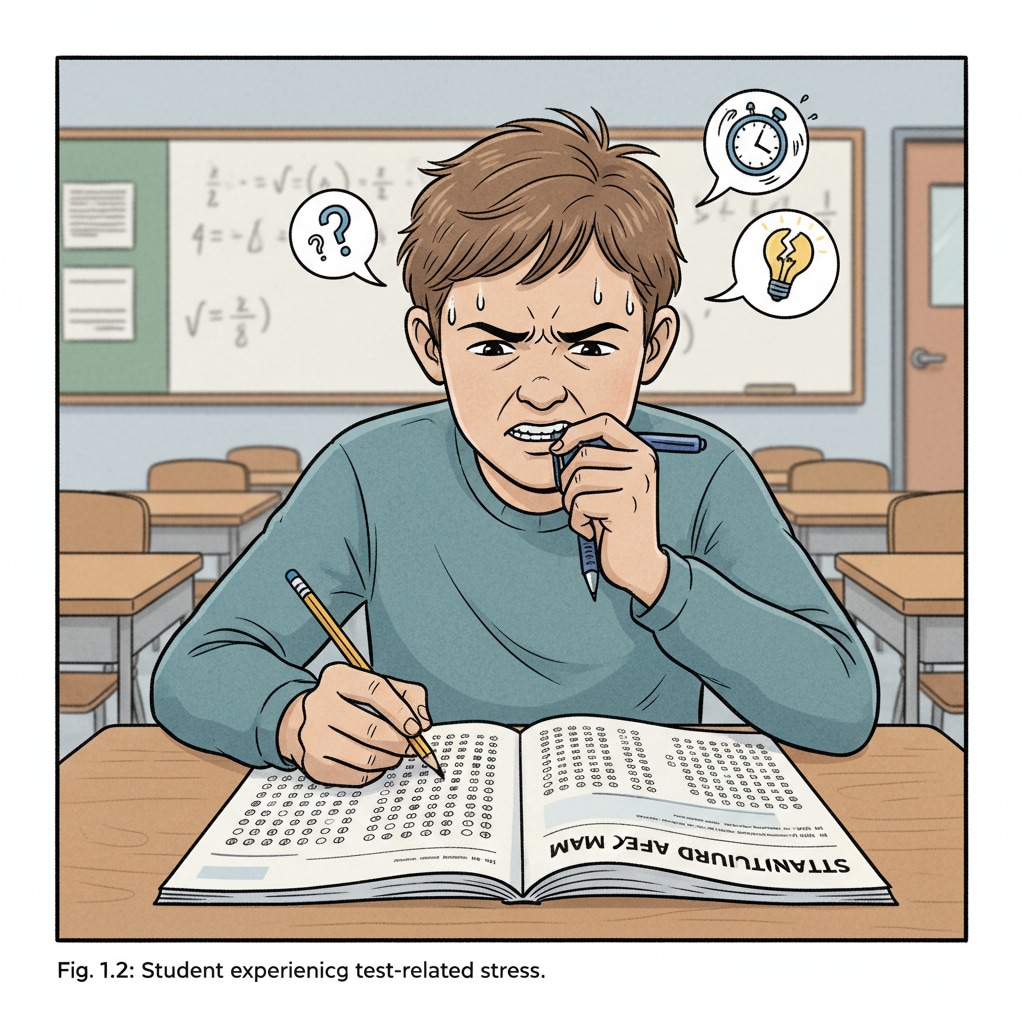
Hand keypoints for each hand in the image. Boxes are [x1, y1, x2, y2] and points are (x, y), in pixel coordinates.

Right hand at [277, 663, 430, 785]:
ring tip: (394, 753)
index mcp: (338, 677)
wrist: (303, 722)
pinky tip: (375, 761)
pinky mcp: (314, 764)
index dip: (401, 710)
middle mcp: (320, 704)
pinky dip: (375, 772)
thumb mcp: (376, 686)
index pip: (376, 690)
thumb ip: (408, 695)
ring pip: (367, 757)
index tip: (416, 728)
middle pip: (372, 729)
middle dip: (400, 742)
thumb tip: (423, 721)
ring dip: (391, 759)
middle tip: (411, 746)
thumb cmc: (350, 702)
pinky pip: (357, 775)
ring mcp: (313, 736)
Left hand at [552, 414, 668, 606]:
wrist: (640, 564)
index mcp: (642, 453)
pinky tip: (593, 531)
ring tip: (588, 517)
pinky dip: (577, 521)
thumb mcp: (613, 485)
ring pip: (576, 480)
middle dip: (568, 482)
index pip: (604, 422)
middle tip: (578, 503)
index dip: (575, 431)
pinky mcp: (623, 506)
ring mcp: (635, 484)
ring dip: (571, 503)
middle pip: (582, 455)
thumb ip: (596, 461)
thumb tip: (557, 444)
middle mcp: (643, 464)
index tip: (556, 448)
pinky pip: (578, 504)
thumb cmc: (618, 522)